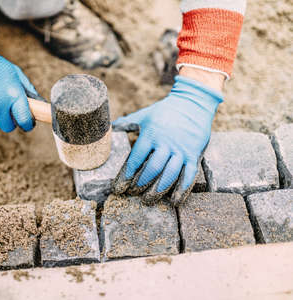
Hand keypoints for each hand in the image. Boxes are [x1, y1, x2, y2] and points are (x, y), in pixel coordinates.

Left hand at [112, 75, 222, 204]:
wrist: (193, 102)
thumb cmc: (165, 110)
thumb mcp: (145, 115)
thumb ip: (128, 122)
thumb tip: (112, 126)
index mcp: (150, 134)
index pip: (136, 159)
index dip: (126, 175)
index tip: (119, 187)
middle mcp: (166, 143)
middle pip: (152, 169)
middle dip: (140, 184)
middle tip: (133, 194)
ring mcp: (181, 150)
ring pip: (169, 175)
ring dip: (158, 190)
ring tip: (148, 200)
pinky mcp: (194, 154)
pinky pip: (189, 176)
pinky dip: (181, 190)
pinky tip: (174, 201)